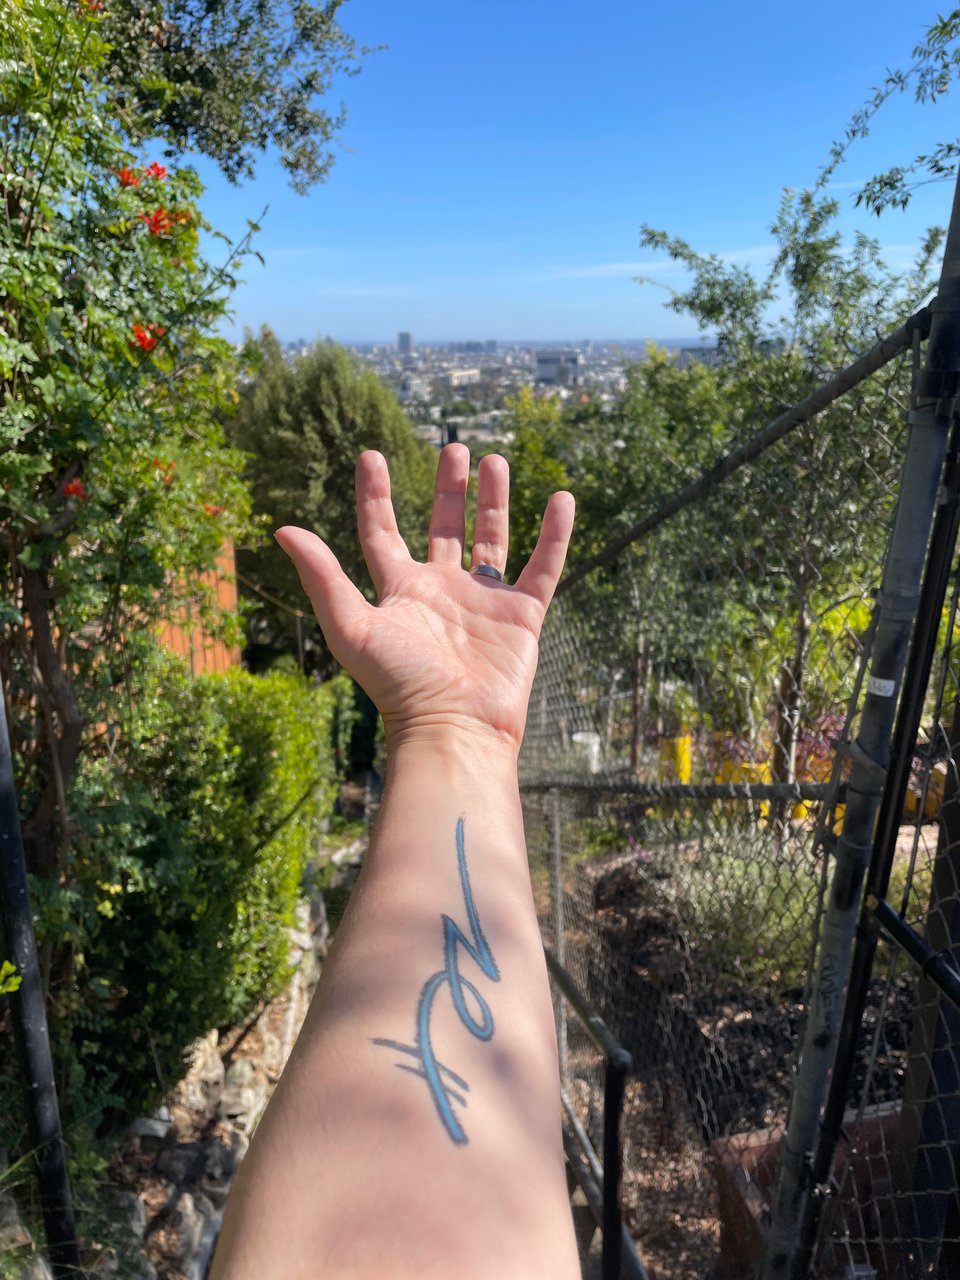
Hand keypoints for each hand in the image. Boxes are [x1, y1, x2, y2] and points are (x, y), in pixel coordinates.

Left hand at [275, 444, 573, 753]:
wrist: (454, 727)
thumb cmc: (398, 683)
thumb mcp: (352, 626)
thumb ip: (322, 577)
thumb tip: (282, 528)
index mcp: (401, 591)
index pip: (382, 533)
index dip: (374, 495)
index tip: (371, 455)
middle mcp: (442, 591)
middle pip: (445, 528)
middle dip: (449, 489)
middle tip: (454, 447)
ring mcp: (485, 602)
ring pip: (492, 539)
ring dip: (494, 501)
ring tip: (494, 460)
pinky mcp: (523, 616)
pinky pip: (543, 566)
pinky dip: (555, 534)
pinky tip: (562, 499)